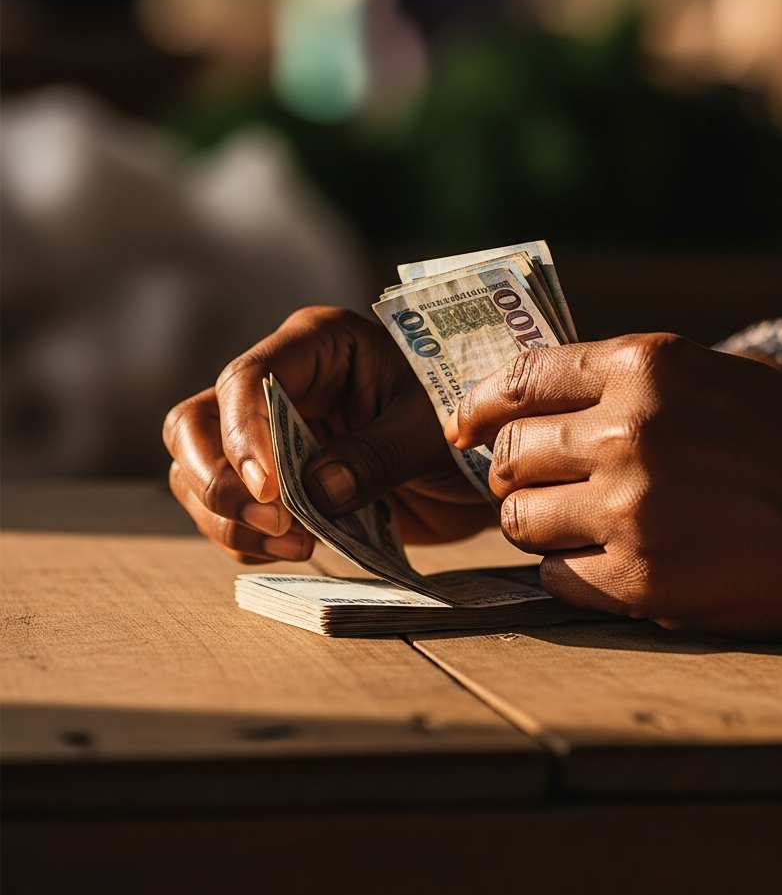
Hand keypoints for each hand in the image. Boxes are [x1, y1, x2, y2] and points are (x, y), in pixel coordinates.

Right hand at [164, 306, 489, 563]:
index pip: (247, 379)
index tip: (272, 491)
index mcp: (318, 345)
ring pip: (196, 472)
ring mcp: (267, 433)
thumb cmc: (461, 434)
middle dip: (219, 482)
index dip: (244, 435)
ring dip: (230, 520)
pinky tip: (298, 549)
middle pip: (194, 424)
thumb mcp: (429, 435)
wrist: (473, 474)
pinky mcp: (270, 482)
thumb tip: (314, 490)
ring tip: (298, 544)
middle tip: (278, 522)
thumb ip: (376, 456)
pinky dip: (245, 540)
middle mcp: (280, 383)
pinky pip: (223, 511)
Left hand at [446, 334, 781, 643]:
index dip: (481, 404)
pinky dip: (567, 573)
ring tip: (572, 528)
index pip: (522, 378)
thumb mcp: (724, 377)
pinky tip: (606, 566)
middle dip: (510, 473)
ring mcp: (630, 508)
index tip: (464, 426)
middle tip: (529, 487)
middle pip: (509, 454)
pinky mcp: (640, 580)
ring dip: (535, 524)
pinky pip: (554, 577)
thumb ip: (638, 382)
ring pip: (518, 519)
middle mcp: (628, 430)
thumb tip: (553, 398)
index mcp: (647, 366)